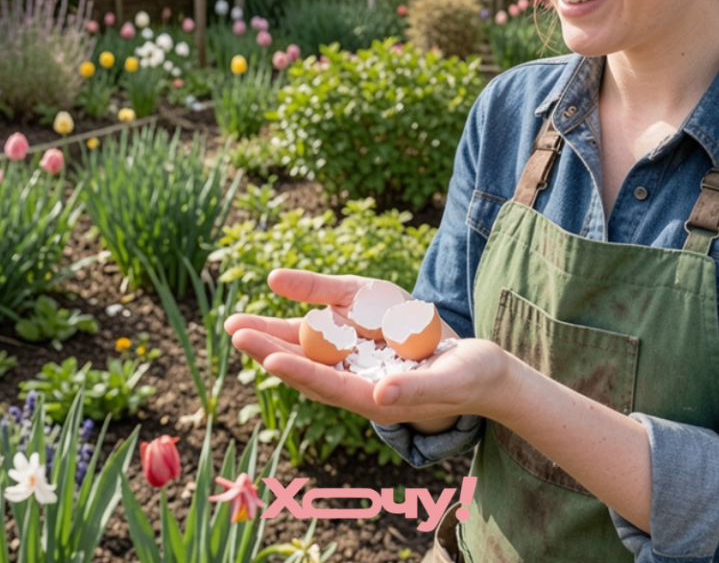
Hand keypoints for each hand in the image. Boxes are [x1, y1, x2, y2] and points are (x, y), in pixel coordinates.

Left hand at [222, 268, 512, 426]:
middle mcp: (360, 387)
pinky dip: (299, 331)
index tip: (270, 358)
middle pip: (307, 369)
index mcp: (379, 399)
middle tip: (235, 330)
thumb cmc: (473, 379)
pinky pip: (325, 343)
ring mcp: (360, 370)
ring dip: (274, 340)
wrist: (483, 374)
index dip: (300, 372)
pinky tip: (276, 319)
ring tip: (238, 325)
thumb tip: (380, 394)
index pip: (331, 386)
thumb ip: (416, 388)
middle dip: (270, 351)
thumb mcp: (451, 381)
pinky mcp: (364, 354)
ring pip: (309, 355)